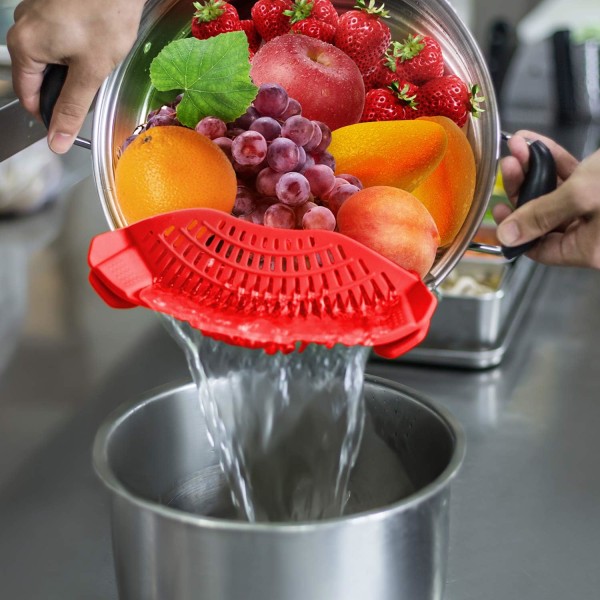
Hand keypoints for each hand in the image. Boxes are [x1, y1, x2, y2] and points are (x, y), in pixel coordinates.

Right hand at [7, 0, 145, 153]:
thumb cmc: (106, 14)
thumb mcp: (90, 73)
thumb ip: (72, 109)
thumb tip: (57, 140)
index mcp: (24, 46)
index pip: (28, 96)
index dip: (50, 115)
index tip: (69, 124)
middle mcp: (22, 26)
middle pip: (38, 76)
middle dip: (64, 89)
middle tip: (93, 88)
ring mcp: (35, 12)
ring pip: (50, 57)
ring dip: (71, 68)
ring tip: (96, 60)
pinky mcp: (51, 5)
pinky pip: (57, 37)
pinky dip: (74, 48)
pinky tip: (94, 43)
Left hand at [494, 130, 599, 268]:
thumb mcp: (584, 195)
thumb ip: (542, 215)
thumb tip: (508, 236)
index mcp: (593, 250)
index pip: (541, 249)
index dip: (516, 229)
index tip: (498, 208)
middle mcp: (598, 236)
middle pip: (546, 217)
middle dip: (524, 186)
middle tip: (509, 163)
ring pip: (560, 195)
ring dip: (537, 169)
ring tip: (520, 147)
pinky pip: (578, 181)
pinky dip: (558, 162)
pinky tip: (538, 145)